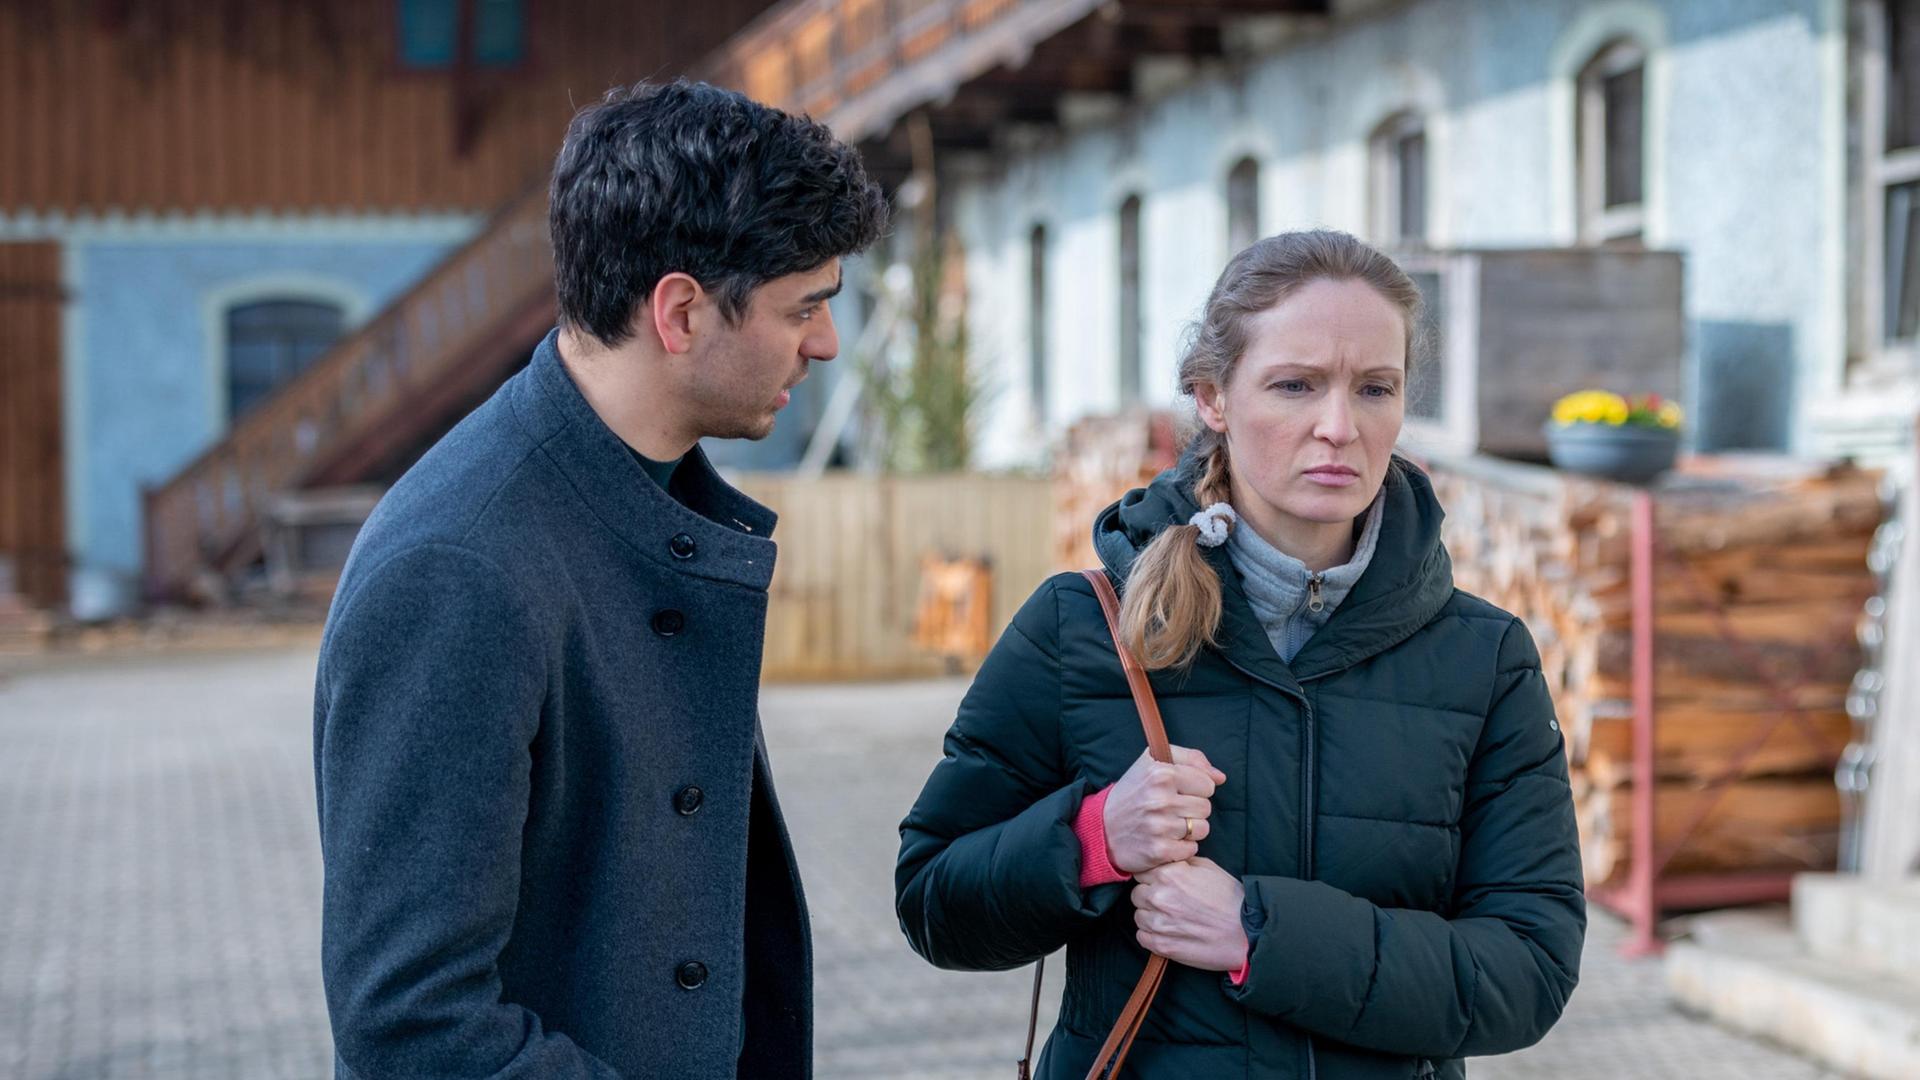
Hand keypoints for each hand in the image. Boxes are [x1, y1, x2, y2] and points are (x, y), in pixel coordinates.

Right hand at [1102, 746, 1225, 875]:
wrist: (1102, 828)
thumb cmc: (1133, 792)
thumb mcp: (1153, 761)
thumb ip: (1191, 759)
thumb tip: (1220, 777)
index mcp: (1161, 773)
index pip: (1207, 784)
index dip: (1195, 788)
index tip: (1179, 791)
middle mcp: (1160, 799)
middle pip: (1206, 807)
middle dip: (1192, 809)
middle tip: (1171, 809)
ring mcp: (1159, 826)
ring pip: (1202, 829)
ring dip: (1189, 829)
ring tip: (1170, 825)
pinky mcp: (1159, 851)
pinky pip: (1192, 849)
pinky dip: (1182, 847)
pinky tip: (1166, 840)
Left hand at [1131, 857, 1247, 971]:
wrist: (1247, 933)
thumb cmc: (1231, 899)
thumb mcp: (1208, 868)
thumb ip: (1181, 863)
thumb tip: (1166, 861)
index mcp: (1169, 874)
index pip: (1141, 871)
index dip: (1151, 876)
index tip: (1161, 882)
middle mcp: (1159, 897)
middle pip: (1137, 893)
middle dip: (1150, 896)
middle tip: (1170, 902)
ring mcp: (1159, 923)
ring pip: (1139, 915)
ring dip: (1150, 916)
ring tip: (1172, 919)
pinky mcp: (1162, 946)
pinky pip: (1142, 937)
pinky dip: (1152, 935)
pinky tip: (1169, 932)